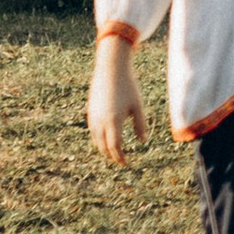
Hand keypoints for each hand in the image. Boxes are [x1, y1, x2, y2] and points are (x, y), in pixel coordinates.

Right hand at [88, 37, 144, 163]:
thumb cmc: (128, 86)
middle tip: (120, 160)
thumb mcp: (138, 106)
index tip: (127, 163)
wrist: (110, 69)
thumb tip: (143, 141)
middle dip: (112, 155)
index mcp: (113, 121)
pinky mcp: (90, 111)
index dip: (120, 157)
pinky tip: (106, 138)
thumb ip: (140, 125)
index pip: (115, 147)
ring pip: (96, 139)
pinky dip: (99, 138)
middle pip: (103, 146)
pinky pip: (93, 130)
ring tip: (113, 152)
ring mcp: (93, 116)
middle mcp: (100, 121)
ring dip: (104, 148)